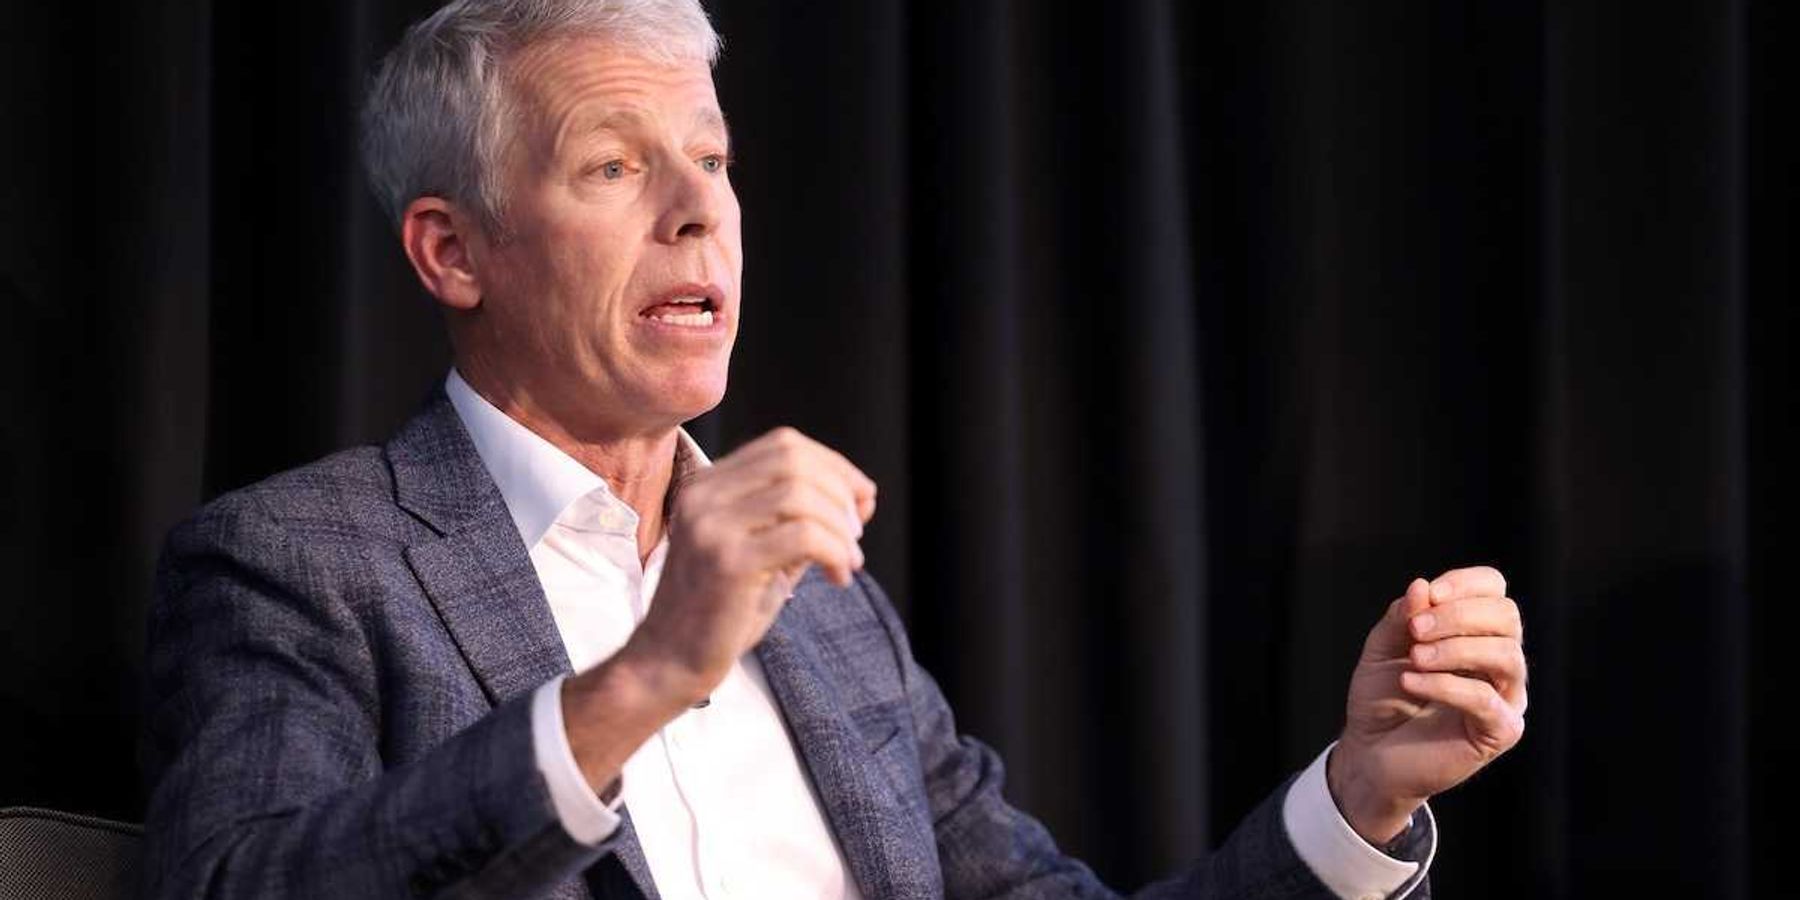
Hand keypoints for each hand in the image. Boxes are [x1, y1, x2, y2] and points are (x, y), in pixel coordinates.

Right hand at [622, 426, 876, 705]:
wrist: (670, 663)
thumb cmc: (720, 612)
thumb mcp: (763, 553)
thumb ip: (799, 521)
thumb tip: (859, 496)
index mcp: (707, 485)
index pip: (783, 444)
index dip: (833, 466)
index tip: (860, 500)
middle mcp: (703, 496)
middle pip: (793, 460)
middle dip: (840, 491)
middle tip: (857, 533)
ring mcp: (711, 526)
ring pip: (800, 494)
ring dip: (840, 526)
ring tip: (849, 560)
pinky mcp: (727, 562)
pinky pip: (803, 536)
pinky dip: (835, 552)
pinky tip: (838, 577)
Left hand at [1329, 566, 1526, 844]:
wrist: (1372, 753)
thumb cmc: (1382, 698)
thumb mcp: (1383, 649)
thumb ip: (1402, 619)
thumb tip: (1422, 586)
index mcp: (1476, 632)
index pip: (1494, 589)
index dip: (1466, 583)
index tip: (1430, 594)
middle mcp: (1499, 660)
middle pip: (1506, 617)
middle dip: (1458, 615)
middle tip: (1415, 630)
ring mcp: (1506, 696)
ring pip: (1507, 655)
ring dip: (1456, 649)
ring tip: (1414, 658)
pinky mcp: (1500, 731)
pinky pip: (1486, 699)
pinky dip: (1445, 684)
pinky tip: (1411, 682)